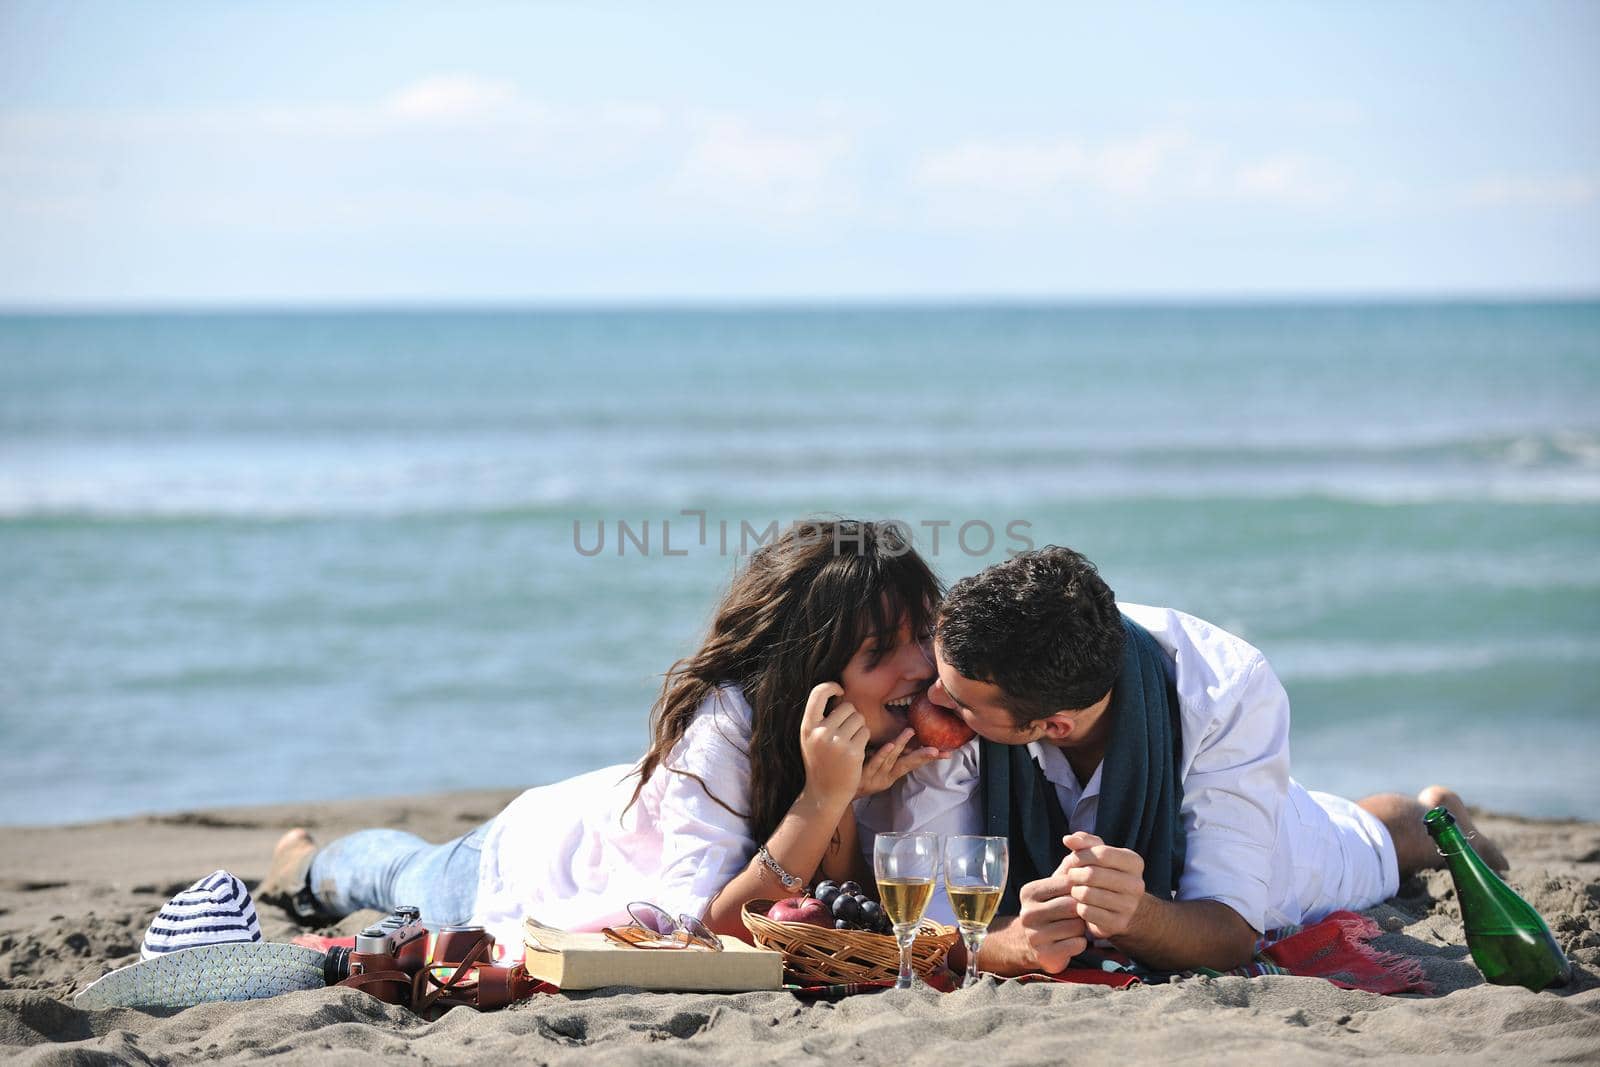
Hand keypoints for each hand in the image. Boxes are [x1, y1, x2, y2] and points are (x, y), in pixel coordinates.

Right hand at [799, 682, 868, 804]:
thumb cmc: (820, 762)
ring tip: (850, 742)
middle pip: (847, 707)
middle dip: (852, 716)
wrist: (824, 794)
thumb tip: (837, 691)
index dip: (831, 687)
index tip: (839, 692)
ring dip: (859, 728)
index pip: (818, 692)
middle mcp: (820, 732)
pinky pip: (865, 732)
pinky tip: (856, 751)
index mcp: (807, 726)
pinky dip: (864, 739)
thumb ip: (819, 718)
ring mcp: (836, 743)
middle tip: (846, 732)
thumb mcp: (810, 738)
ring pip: (859, 719)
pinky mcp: (852, 752)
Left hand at [855, 728, 946, 797]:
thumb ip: (888, 753)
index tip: (948, 753)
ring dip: (902, 745)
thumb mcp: (876, 765)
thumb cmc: (858, 775)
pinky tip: (890, 745)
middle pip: (908, 764)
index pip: (915, 763)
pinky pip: (875, 763)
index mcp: (892, 773)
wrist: (837, 792)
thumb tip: (901, 736)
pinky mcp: (864, 775)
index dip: (930, 757)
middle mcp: (887, 776)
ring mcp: (876, 776)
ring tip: (910, 732)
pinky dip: (883, 754)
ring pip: (892, 759)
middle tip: (939, 750)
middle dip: (923, 757)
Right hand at [1017, 872, 1088, 973]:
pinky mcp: (1045, 955)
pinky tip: (1073, 941)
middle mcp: (1027, 914)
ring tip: (1074, 927)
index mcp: (1029, 892)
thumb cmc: (1051, 909)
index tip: (1080, 895)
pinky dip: (1080, 942)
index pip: (1067, 884)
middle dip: (1081, 910)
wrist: (1032, 944)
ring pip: (1075, 926)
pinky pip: (1076, 945)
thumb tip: (1079, 845)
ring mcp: (1034, 936)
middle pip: (1072, 906)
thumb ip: (1068, 867)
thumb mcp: (1055, 886)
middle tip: (1079, 914)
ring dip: (1081, 928)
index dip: (1080, 889)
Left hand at [1059, 831, 1146, 940]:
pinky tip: (1081, 905)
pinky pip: (1087, 912)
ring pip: (1087, 894)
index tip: (1073, 860)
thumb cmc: (1104, 874)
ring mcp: (1130, 906)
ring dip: (1075, 891)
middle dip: (1075, 874)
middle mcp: (1137, 884)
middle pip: (1092, 874)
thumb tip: (1068, 839)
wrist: (1120, 909)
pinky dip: (1078, 908)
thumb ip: (1084, 842)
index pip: (1101, 853)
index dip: (1081, 856)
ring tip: (1075, 890)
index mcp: (1134, 862)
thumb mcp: (1098, 854)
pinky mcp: (1118, 924)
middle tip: (1071, 876)